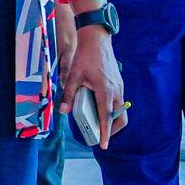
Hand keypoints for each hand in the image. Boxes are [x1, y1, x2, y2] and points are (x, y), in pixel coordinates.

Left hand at [61, 26, 127, 144]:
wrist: (97, 39)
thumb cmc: (85, 56)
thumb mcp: (73, 76)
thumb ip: (68, 95)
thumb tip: (64, 112)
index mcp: (105, 91)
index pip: (107, 118)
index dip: (105, 133)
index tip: (104, 145)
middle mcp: (116, 91)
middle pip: (120, 118)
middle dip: (112, 130)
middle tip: (99, 135)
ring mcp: (119, 87)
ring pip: (121, 110)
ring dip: (112, 119)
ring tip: (97, 122)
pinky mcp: (119, 84)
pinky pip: (119, 102)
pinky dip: (112, 109)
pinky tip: (99, 107)